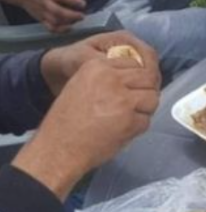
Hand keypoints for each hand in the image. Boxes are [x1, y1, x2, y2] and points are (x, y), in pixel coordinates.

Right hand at [15, 33, 160, 198]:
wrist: (59, 147)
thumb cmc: (64, 122)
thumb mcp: (78, 86)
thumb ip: (104, 78)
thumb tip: (129, 78)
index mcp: (96, 67)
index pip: (133, 63)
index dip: (135, 77)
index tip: (131, 86)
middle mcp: (111, 80)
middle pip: (148, 78)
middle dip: (144, 91)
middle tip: (135, 102)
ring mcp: (123, 100)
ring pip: (152, 98)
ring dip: (144, 108)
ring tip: (127, 116)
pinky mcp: (130, 121)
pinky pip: (146, 120)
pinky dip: (138, 126)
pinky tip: (121, 129)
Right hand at [19, 0, 86, 32]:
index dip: (75, 2)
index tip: (82, 3)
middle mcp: (45, 3)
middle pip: (59, 12)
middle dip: (73, 16)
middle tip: (82, 15)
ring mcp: (42, 13)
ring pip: (55, 22)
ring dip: (68, 23)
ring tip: (75, 20)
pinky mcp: (40, 20)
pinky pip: (50, 28)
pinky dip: (60, 31)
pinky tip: (68, 28)